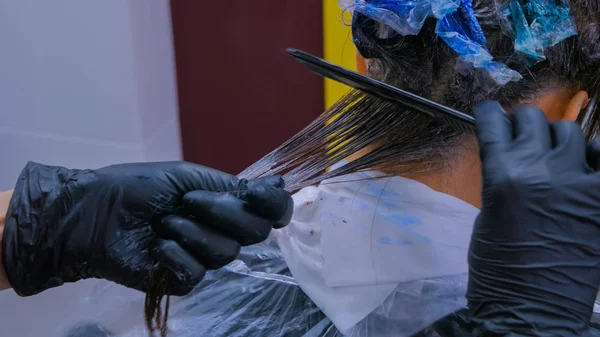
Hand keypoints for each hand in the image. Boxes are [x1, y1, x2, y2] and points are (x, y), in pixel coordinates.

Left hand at [3, 162, 291, 295]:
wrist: (95, 212)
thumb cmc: (136, 187)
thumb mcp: (186, 176)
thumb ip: (229, 185)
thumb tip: (276, 185)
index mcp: (225, 204)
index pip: (270, 212)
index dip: (274, 206)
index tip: (257, 193)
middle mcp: (221, 230)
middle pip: (255, 233)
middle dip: (225, 213)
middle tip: (190, 201)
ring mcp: (202, 256)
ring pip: (225, 253)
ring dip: (191, 231)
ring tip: (161, 222)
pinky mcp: (181, 279)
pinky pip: (196, 273)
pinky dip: (175, 255)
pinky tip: (156, 246)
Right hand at [467, 102, 599, 335]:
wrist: (532, 307)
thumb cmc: (496, 266)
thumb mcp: (486, 213)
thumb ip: (501, 176)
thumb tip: (511, 154)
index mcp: (502, 176)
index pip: (494, 123)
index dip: (489, 112)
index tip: (489, 111)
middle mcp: (540, 170)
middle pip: (532, 120)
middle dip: (520, 123)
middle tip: (518, 135)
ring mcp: (579, 183)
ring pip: (570, 133)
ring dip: (556, 140)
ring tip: (552, 157)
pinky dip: (592, 158)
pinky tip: (582, 169)